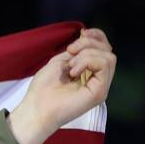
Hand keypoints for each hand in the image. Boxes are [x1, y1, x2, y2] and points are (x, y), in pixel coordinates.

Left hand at [8, 28, 114, 143]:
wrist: (35, 109)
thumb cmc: (42, 90)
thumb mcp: (59, 62)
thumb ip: (76, 50)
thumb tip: (86, 34)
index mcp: (88, 71)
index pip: (103, 47)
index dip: (96, 36)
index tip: (81, 33)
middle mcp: (96, 78)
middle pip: (107, 50)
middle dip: (88, 44)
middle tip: (70, 52)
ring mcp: (100, 86)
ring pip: (109, 56)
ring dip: (87, 54)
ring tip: (70, 67)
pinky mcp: (100, 92)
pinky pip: (105, 65)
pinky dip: (88, 62)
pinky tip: (73, 72)